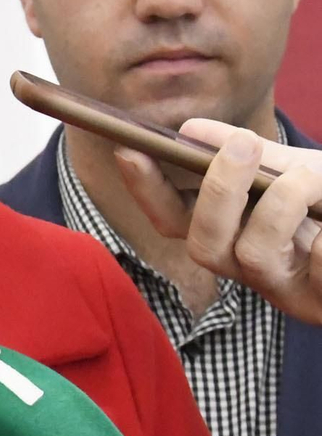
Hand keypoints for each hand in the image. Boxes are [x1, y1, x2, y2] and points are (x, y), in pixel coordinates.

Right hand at [116, 119, 321, 324]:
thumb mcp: (298, 170)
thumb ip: (250, 155)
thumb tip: (190, 131)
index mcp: (231, 232)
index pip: (170, 216)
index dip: (145, 187)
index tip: (131, 148)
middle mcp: (246, 266)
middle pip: (200, 242)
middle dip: (217, 191)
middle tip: (244, 146)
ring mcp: (284, 289)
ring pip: (250, 254)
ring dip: (278, 206)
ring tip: (307, 178)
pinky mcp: (319, 304)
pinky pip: (316, 266)